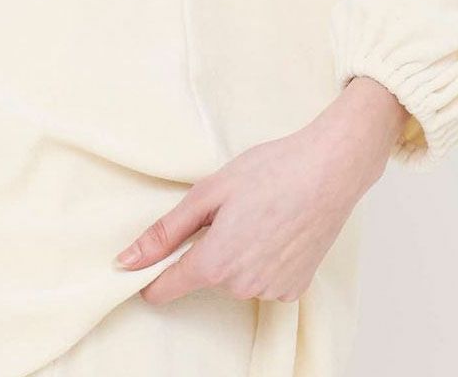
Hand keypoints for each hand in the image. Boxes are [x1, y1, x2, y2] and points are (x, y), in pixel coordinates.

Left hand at [115, 76, 407, 304]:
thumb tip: (125, 262)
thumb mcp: (210, 192)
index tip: (163, 252)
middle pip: (206, 276)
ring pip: (237, 279)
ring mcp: (272, 290)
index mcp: (214, 262)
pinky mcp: (296, 288)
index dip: (157, 271)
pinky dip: (266, 261)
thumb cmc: (273, 171)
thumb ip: (165, 232)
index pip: (164, 289)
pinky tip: (282, 231)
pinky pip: (266, 281)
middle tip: (236, 211)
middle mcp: (242, 287)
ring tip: (264, 217)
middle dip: (211, 248)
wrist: (331, 168)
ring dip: (241, 255)